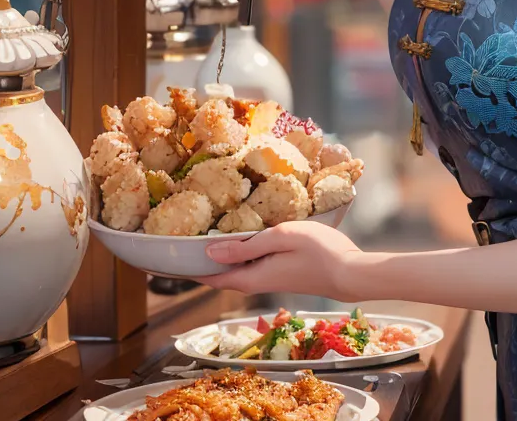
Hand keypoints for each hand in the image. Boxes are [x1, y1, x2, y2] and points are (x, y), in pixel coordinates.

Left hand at [199, 221, 363, 298]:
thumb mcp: (281, 238)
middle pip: (222, 274)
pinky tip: (245, 237)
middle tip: (184, 238)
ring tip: (208, 233)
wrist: (349, 272)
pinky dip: (241, 253)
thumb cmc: (318, 251)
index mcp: (251, 276)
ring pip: (237, 269)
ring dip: (223, 256)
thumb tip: (208, 253)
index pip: (211, 277)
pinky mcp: (282, 274)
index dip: (188, 269)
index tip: (167, 259)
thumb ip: (245, 246)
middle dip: (202, 260)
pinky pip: (252, 265)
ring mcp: (270, 280)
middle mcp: (256, 282)